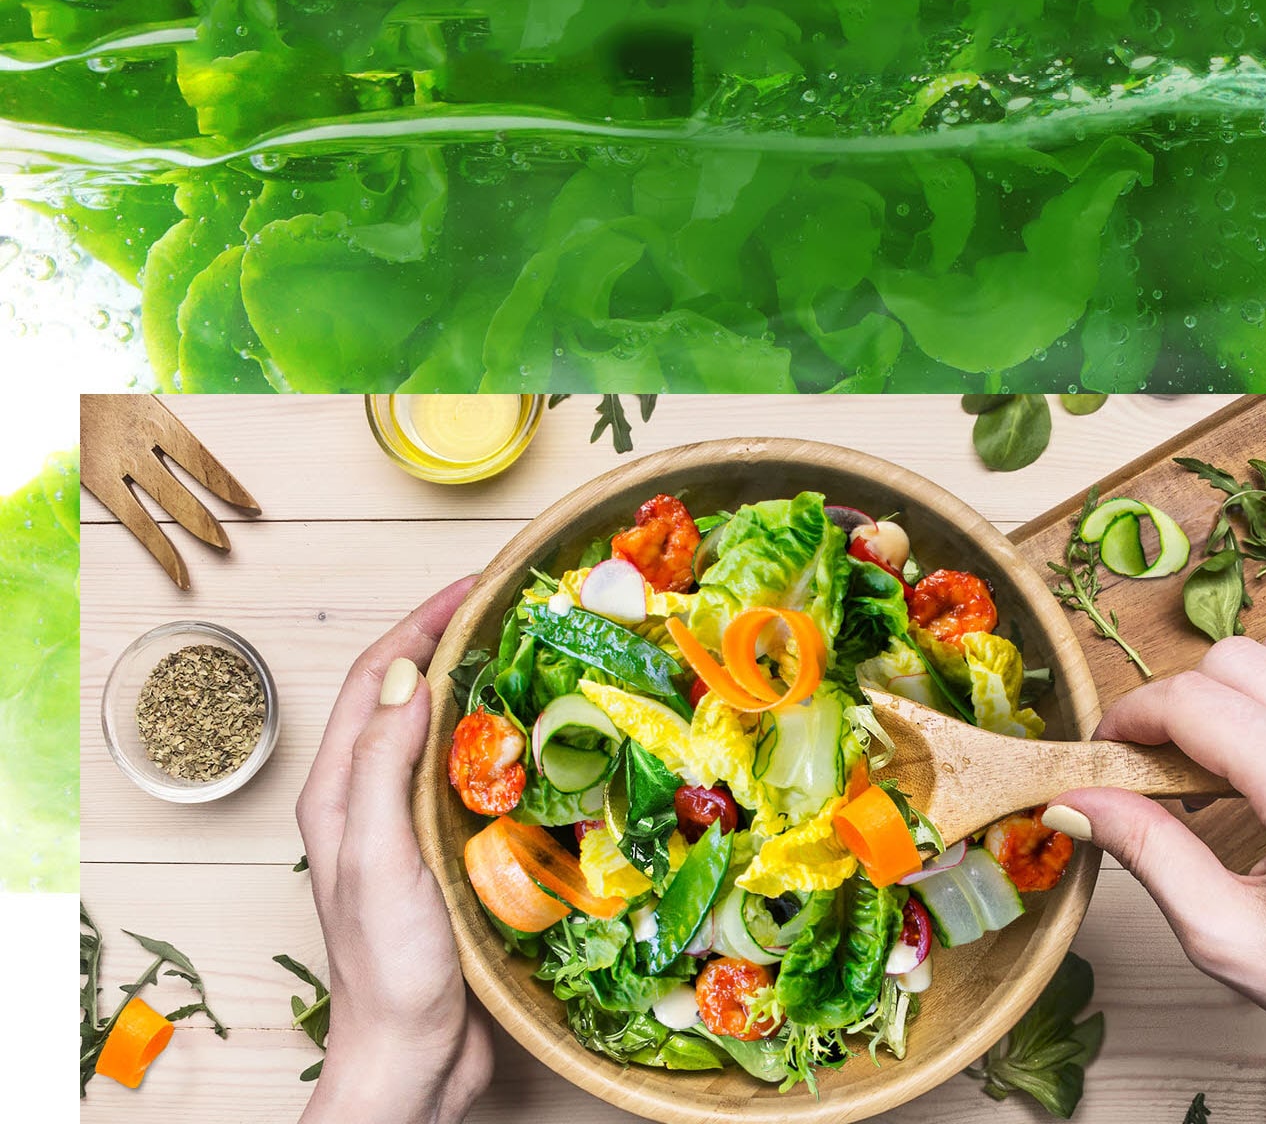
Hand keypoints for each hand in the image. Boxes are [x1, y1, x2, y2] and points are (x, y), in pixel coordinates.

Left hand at [295, 577, 492, 1123]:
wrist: (410, 1060)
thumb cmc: (388, 966)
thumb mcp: (376, 854)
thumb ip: (383, 763)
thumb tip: (414, 673)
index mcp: (340, 791)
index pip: (380, 678)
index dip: (423, 622)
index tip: (477, 585)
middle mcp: (371, 800)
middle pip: (411, 695)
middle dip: (454, 640)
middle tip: (515, 609)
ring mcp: (410, 828)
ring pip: (446, 734)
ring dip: (484, 689)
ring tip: (536, 658)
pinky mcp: (449, 857)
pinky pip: (475, 780)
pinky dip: (505, 746)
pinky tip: (545, 745)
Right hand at [1045, 614, 1265, 1123]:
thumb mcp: (1226, 935)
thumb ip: (1146, 851)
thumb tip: (1074, 802)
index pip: (1188, 701)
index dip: (1132, 715)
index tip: (1115, 744)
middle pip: (1236, 659)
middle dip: (1190, 702)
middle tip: (1182, 763)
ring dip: (1263, 681)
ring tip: (1256, 744)